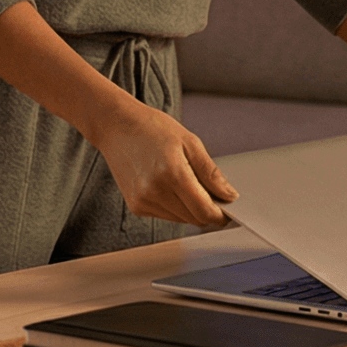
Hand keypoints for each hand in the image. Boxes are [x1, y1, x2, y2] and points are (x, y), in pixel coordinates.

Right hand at [87, 100, 236, 227]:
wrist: (116, 126)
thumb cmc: (153, 128)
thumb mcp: (190, 142)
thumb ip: (211, 172)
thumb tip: (229, 195)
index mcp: (173, 174)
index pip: (204, 211)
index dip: (220, 215)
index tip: (228, 211)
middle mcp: (155, 192)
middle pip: (194, 218)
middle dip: (207, 210)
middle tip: (211, 193)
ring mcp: (143, 201)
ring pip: (180, 219)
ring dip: (190, 209)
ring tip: (185, 182)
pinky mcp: (136, 206)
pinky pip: (166, 215)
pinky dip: (174, 207)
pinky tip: (168, 185)